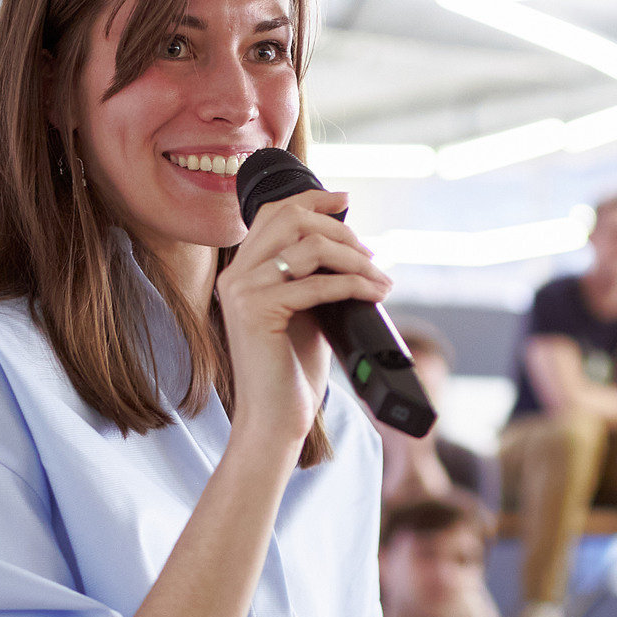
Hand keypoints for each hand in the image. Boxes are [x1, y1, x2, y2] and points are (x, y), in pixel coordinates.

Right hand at [213, 191, 390, 459]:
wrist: (272, 418)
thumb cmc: (291, 370)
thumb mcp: (304, 310)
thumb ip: (312, 275)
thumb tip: (350, 245)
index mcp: (241, 271)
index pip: (273, 213)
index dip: (311, 198)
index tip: (345, 198)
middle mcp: (235, 275)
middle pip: (292, 219)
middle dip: (340, 230)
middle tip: (371, 254)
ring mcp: (242, 291)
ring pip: (310, 247)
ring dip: (356, 259)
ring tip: (381, 279)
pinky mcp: (258, 311)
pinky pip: (318, 284)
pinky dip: (355, 285)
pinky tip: (374, 294)